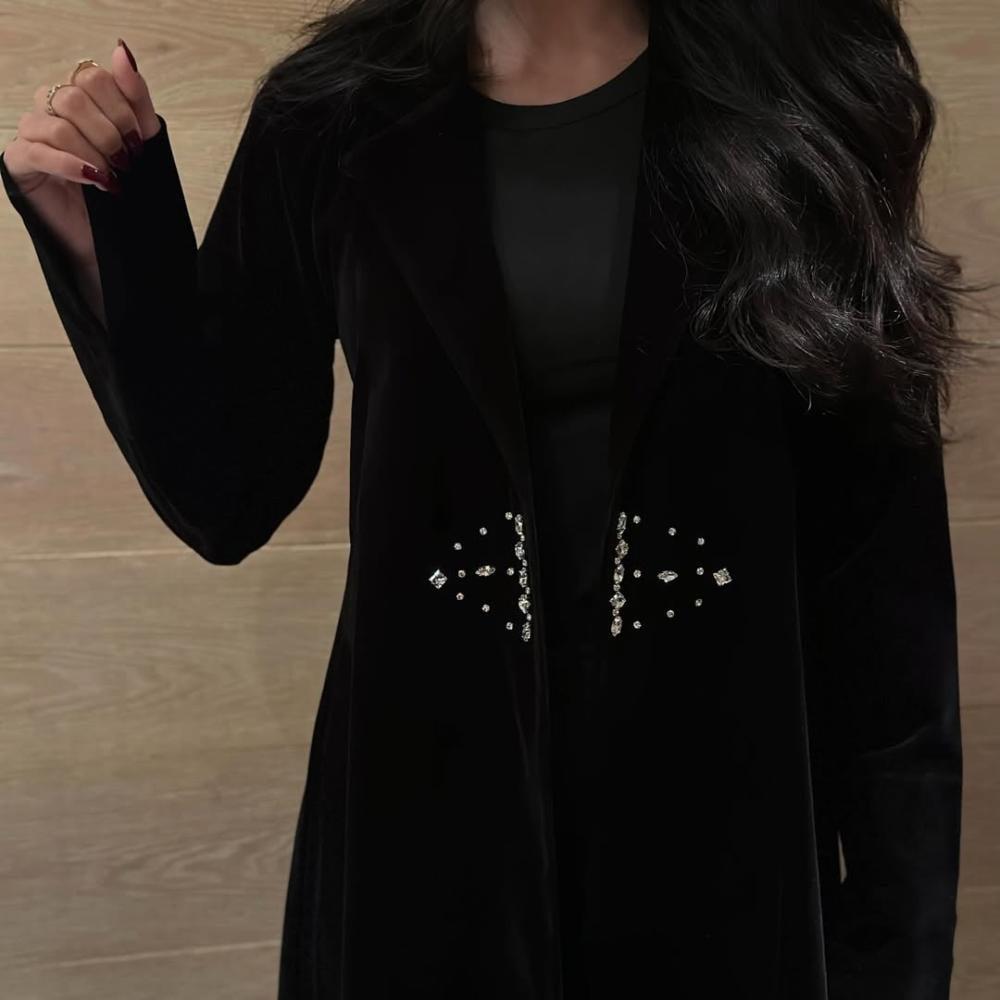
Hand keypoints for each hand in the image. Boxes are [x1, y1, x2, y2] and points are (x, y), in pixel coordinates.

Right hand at [1, 38, 158, 262]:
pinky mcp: (19, 162)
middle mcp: (51, 110)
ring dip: (92, 152)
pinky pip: (38, 150)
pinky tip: (93, 180)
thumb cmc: (125, 188)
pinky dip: (70, 164)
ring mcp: (31, 133)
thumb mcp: (141, 143)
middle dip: (108, 131)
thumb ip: (134, 98)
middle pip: (72, 96)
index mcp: (80, 99)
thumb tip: (121, 51)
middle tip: (126, 161)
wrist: (115, 240)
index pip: (92, 76)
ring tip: (110, 178)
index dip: (119, 106)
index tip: (138, 140)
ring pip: (56, 123)